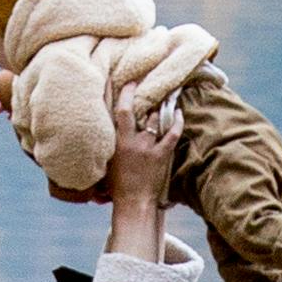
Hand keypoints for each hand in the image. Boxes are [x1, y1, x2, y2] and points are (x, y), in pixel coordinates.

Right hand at [105, 82, 182, 251]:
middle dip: (136, 92)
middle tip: (141, 79)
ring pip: (154, 118)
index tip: (119, 78)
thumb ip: (107, 145)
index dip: (116, 92)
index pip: (114, 111)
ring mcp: (146, 147)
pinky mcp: (161, 155)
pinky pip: (172, 133)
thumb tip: (104, 131)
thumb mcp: (106, 162)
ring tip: (163, 95)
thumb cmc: (117, 186)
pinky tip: (178, 112)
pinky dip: (177, 122)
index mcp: (115, 142)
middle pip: (133, 109)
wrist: (133, 203)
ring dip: (158, 107)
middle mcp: (130, 141)